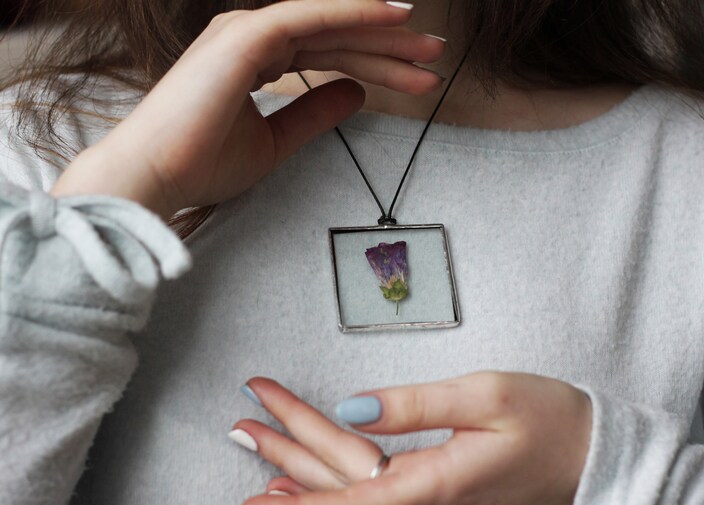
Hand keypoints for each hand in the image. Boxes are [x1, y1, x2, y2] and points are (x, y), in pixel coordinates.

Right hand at [52, 0, 444, 217]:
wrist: (155, 177)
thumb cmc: (202, 163)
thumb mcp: (276, 140)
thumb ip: (314, 113)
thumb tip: (356, 94)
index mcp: (254, 56)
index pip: (327, 53)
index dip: (376, 64)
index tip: (417, 78)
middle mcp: (251, 35)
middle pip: (335, 36)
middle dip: (389, 48)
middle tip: (435, 58)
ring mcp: (246, 30)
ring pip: (329, 25)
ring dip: (382, 34)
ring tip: (430, 49)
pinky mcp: (244, 36)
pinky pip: (310, 17)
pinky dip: (353, 13)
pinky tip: (394, 16)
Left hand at [231, 372, 591, 504]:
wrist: (595, 462)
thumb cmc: (551, 426)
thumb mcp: (486, 398)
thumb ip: (414, 405)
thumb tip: (352, 406)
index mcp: (433, 486)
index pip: (347, 499)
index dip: (295, 499)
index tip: (251, 492)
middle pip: (339, 488)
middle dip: (284, 458)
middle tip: (243, 425)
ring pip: (352, 493)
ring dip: (302, 469)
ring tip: (262, 446)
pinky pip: (373, 497)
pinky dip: (335, 480)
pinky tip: (316, 476)